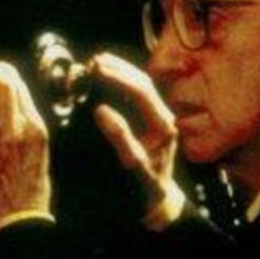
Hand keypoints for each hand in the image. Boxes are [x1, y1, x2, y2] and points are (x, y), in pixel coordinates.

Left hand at [0, 62, 51, 226]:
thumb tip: (13, 105)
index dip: (10, 77)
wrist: (19, 212)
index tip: (2, 72)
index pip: (22, 90)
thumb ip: (27, 126)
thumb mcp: (39, 150)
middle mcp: (18, 128)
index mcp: (36, 128)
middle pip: (6, 86)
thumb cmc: (31, 184)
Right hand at [90, 53, 183, 221]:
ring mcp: (159, 115)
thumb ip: (119, 136)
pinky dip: (122, 83)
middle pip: (143, 82)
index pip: (141, 91)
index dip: (119, 77)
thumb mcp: (131, 162)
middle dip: (119, 68)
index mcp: (163, 124)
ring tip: (99, 62)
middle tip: (95, 60)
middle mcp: (164, 115)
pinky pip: (137, 94)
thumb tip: (101, 110)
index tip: (98, 69)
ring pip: (142, 85)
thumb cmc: (145, 183)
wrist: (157, 198)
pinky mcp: (151, 118)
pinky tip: (107, 77)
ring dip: (121, 71)